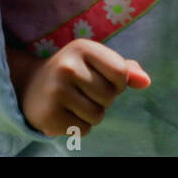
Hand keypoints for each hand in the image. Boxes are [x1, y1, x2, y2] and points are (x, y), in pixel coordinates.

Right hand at [9, 40, 150, 136]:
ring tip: (74, 102)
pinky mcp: (50, 115)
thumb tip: (146, 81)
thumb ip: (124, 68)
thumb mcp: (96, 62)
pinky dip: (79, 126)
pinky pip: (83, 130)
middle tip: (83, 92)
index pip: (121, 73)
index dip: (118, 83)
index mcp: (82, 47)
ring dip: (91, 114)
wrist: (31, 86)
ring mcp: (57, 91)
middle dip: (102, 100)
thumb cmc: (74, 73)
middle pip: (109, 97)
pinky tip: (65, 113)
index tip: (104, 80)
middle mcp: (68, 66)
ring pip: (97, 116)